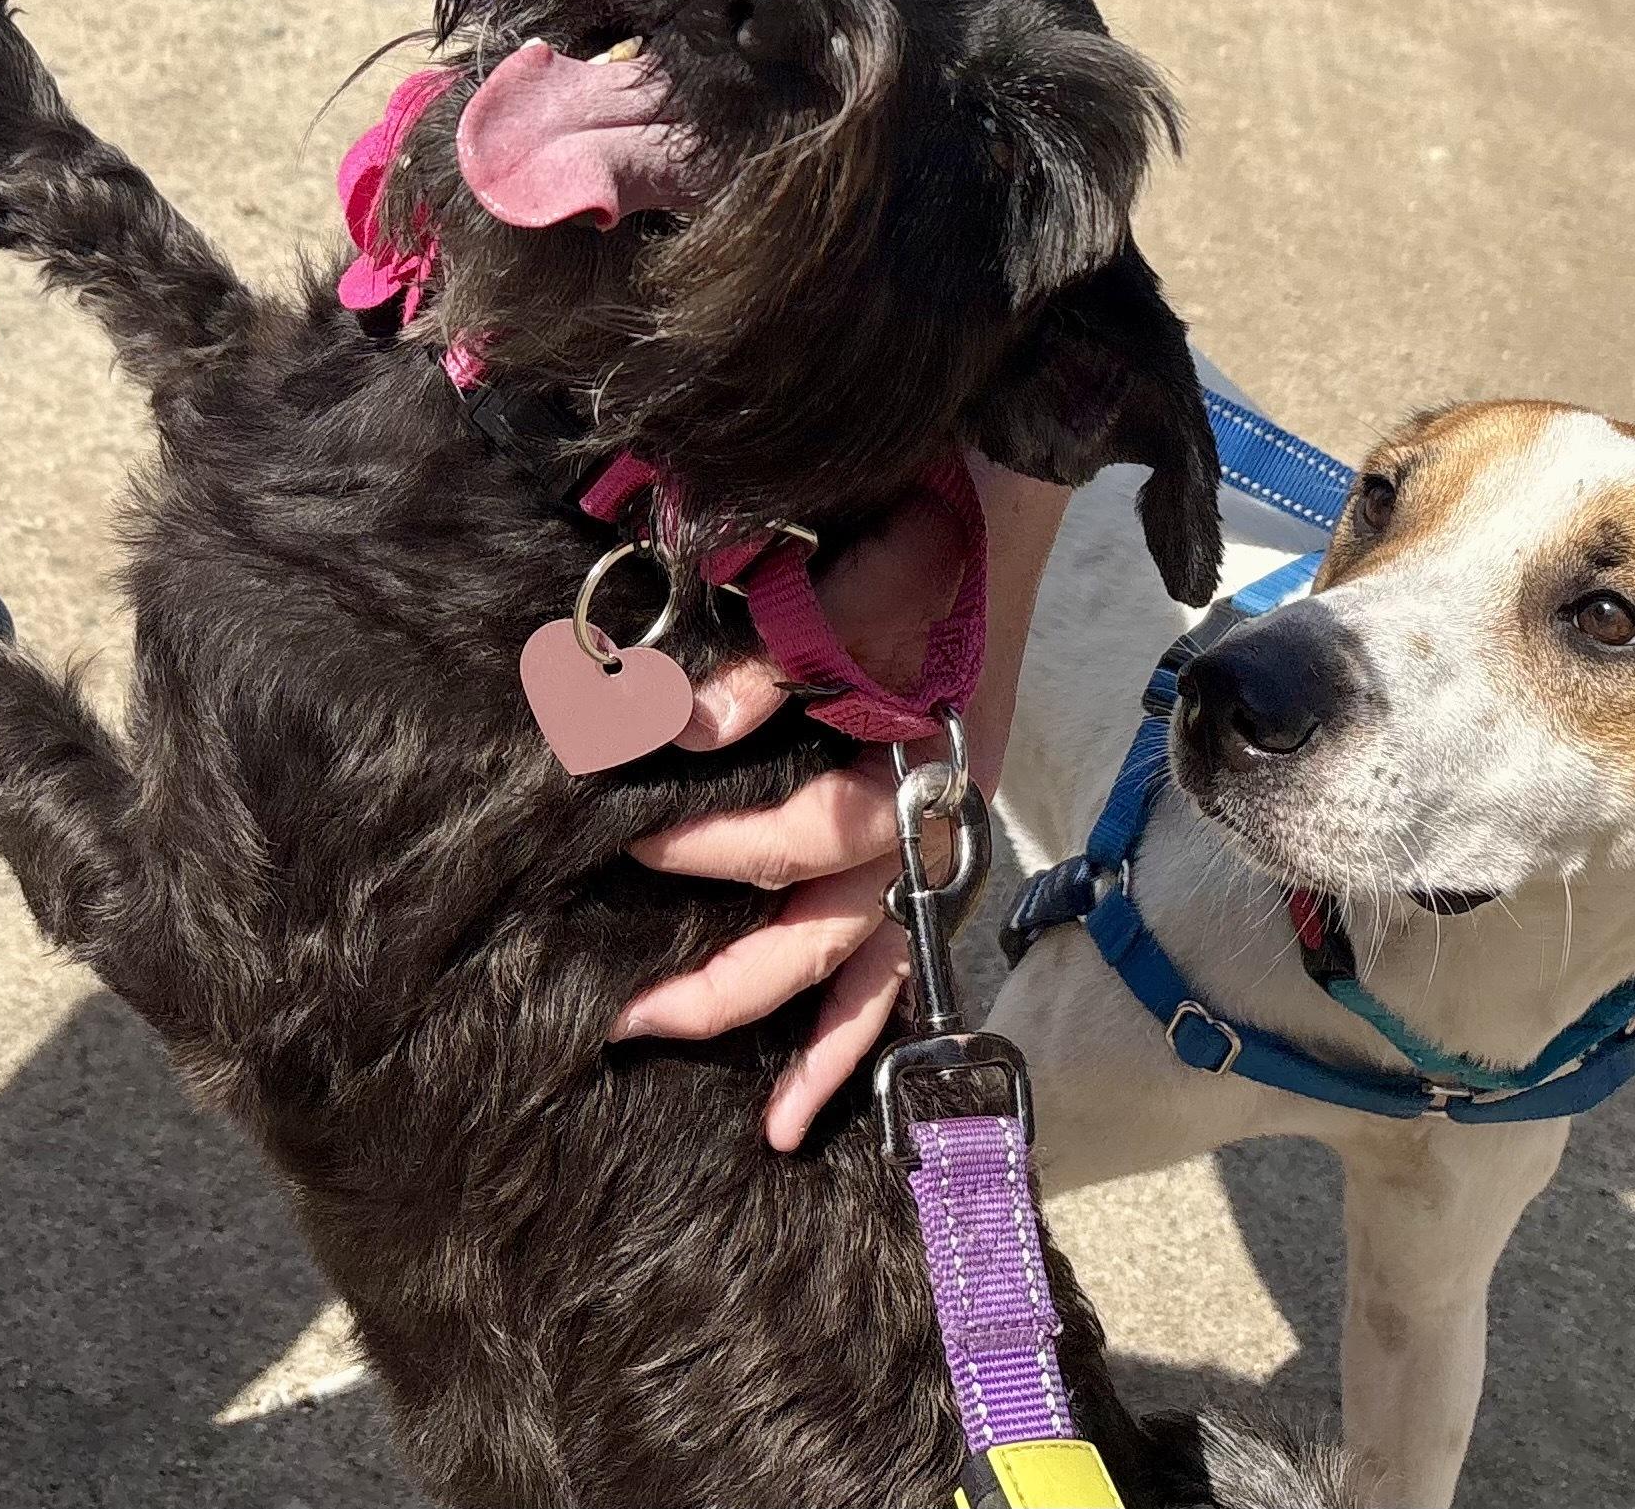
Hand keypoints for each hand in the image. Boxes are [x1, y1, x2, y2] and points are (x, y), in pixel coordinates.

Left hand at [616, 458, 1069, 1150]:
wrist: (1004, 509)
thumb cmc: (919, 544)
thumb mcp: (846, 589)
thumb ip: (767, 668)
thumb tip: (681, 733)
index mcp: (914, 767)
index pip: (805, 839)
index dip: (715, 850)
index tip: (630, 843)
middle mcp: (935, 821)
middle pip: (836, 935)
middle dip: (733, 987)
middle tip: (630, 1020)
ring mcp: (943, 838)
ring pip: (883, 968)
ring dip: (825, 1047)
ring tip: (773, 1125)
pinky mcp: (940, 841)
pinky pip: (910, 953)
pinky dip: (879, 1020)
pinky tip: (839, 1077)